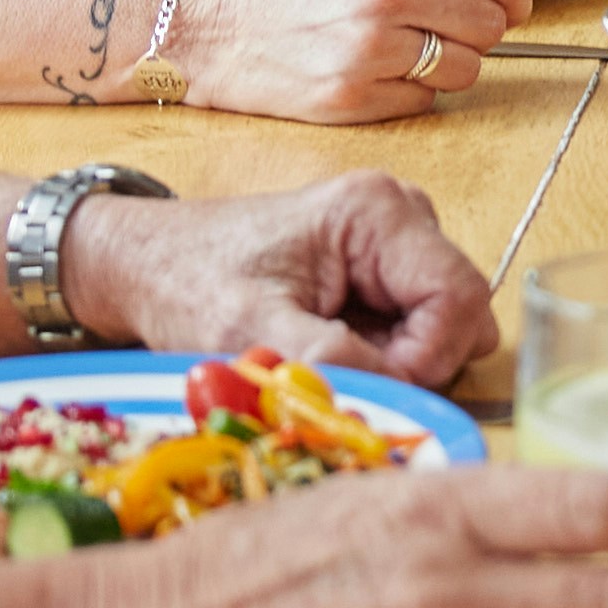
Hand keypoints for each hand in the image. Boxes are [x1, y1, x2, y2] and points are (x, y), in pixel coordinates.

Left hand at [60, 172, 494, 385]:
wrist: (146, 264)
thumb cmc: (187, 283)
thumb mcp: (246, 330)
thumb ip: (323, 359)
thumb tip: (393, 395)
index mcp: (378, 212)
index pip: (460, 298)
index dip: (426, 358)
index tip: (366, 381)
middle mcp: (401, 214)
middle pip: (461, 313)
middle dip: (412, 361)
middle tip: (336, 367)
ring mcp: (395, 241)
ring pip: (444, 326)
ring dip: (395, 360)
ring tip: (322, 351)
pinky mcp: (382, 268)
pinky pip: (415, 328)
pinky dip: (381, 353)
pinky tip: (326, 343)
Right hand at [173, 0, 530, 121]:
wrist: (207, 20)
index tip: (504, 3)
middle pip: (491, 28)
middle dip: (477, 29)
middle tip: (440, 24)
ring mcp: (370, 50)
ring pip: (464, 71)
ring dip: (446, 64)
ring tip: (401, 46)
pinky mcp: (352, 99)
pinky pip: (424, 103)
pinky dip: (409, 91)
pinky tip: (373, 70)